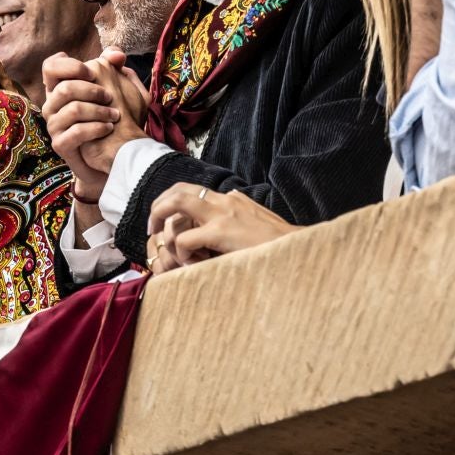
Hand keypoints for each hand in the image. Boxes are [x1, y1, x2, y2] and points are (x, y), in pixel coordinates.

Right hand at [41, 50, 148, 195]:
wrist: (114, 155)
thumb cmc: (112, 119)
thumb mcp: (118, 90)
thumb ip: (115, 69)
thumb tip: (116, 54)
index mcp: (61, 87)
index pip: (50, 66)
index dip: (69, 65)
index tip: (91, 72)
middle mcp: (52, 105)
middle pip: (64, 88)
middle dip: (92, 91)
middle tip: (110, 97)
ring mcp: (54, 126)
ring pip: (72, 110)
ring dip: (99, 111)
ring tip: (116, 116)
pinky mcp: (60, 145)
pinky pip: (75, 132)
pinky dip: (96, 128)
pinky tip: (108, 128)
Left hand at [144, 185, 295, 272]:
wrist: (302, 252)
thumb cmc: (282, 247)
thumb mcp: (260, 225)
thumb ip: (242, 217)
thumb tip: (232, 210)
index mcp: (233, 200)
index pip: (193, 191)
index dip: (173, 203)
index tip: (166, 222)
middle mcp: (226, 201)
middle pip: (178, 189)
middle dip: (159, 206)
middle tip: (151, 228)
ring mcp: (223, 214)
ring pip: (176, 203)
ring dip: (163, 224)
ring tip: (165, 246)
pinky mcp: (222, 232)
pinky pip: (185, 238)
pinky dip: (181, 252)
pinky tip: (191, 265)